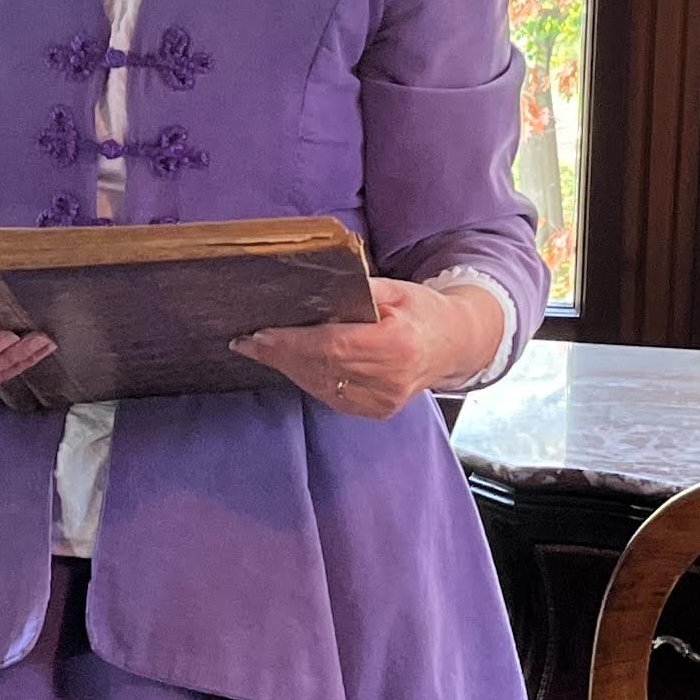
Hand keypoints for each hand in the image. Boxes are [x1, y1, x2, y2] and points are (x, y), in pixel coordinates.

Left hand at [237, 275, 504, 421]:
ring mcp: (382, 401)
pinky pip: (330, 396)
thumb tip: (314, 288)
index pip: (332, 346)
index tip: (259, 335)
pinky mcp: (376, 411)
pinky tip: (289, 364)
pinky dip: (307, 379)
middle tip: (245, 342)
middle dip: (279, 355)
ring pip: (321, 385)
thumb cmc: (422, 310)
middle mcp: (389, 379)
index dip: (292, 343)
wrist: (453, 344)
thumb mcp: (397, 288)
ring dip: (288, 368)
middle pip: (320, 368)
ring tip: (260, 349)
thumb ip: (359, 290)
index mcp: (396, 344)